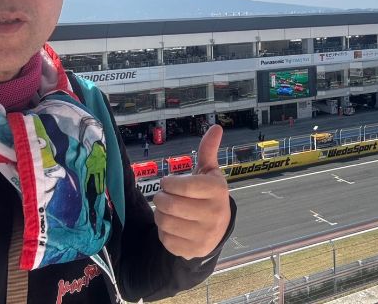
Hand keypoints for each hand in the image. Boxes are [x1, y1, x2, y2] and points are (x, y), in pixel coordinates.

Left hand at [152, 124, 231, 258]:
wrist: (218, 229)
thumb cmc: (209, 195)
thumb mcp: (210, 172)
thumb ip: (208, 150)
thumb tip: (216, 127)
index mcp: (217, 191)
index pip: (185, 186)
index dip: (169, 183)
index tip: (167, 182)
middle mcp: (214, 214)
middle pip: (171, 204)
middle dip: (160, 197)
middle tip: (163, 195)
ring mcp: (204, 235)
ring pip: (165, 222)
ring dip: (159, 213)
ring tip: (165, 208)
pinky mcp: (192, 250)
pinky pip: (165, 239)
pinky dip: (162, 231)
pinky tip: (171, 224)